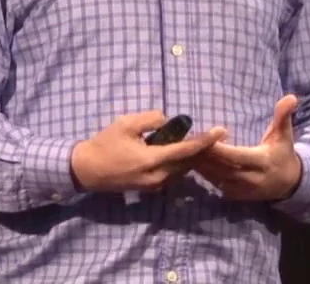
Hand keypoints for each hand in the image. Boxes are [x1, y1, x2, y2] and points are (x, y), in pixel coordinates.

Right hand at [70, 111, 225, 192]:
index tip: (222, 132)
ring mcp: (154, 186)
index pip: (185, 150)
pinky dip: (180, 164)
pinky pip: (172, 175)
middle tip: (218, 135)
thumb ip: (151, 119)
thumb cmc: (105, 144)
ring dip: (192, 157)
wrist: (87, 170)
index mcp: (151, 160)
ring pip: (182, 171)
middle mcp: (157, 177)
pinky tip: (183, 152)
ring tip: (204, 142)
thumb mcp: (126, 123)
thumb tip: (168, 121)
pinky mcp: (150, 189)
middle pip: (188, 163)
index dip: (205, 141)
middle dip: (204, 149)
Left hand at [192, 94, 302, 200]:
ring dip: (200, 165)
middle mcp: (251, 178)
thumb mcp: (285, 134)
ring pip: (216, 178)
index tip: (206, 137)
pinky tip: (193, 161)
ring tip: (186, 150)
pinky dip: (204, 173)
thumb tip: (291, 97)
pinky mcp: (235, 196)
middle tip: (187, 142)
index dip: (220, 149)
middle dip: (205, 156)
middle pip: (222, 168)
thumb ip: (284, 116)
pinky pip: (215, 185)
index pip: (236, 156)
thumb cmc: (282, 152)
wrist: (288, 183)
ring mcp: (242, 190)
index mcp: (262, 161)